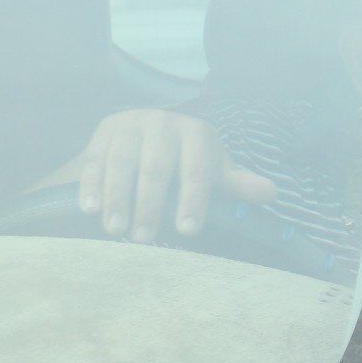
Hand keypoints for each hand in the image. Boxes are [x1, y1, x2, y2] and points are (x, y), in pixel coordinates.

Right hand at [72, 110, 275, 242]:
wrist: (153, 131)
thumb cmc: (191, 160)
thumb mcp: (216, 170)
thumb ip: (238, 183)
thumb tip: (271, 193)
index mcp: (197, 133)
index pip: (197, 170)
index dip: (193, 201)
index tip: (188, 232)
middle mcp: (164, 123)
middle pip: (156, 169)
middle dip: (150, 206)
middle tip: (143, 239)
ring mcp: (131, 124)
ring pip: (122, 164)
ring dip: (118, 198)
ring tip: (115, 230)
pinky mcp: (104, 129)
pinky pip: (95, 159)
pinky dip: (91, 185)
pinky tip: (89, 210)